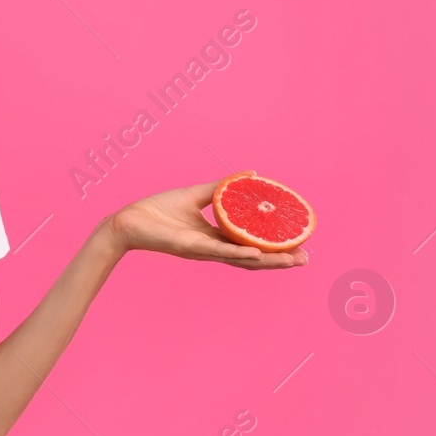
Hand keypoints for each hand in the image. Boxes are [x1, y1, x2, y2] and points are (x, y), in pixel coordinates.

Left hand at [105, 180, 309, 269]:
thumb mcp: (196, 194)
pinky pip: (218, 250)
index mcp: (216, 238)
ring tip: (293, 260)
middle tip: (306, 258)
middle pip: (253, 259)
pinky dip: (238, 253)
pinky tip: (258, 254)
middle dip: (280, 260)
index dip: (275, 247)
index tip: (300, 244)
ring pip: (241, 260)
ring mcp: (203, 250)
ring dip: (268, 261)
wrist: (129, 220)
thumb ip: (222, 187)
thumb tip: (251, 174)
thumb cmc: (159, 209)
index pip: (251, 245)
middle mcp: (213, 248)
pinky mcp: (190, 247)